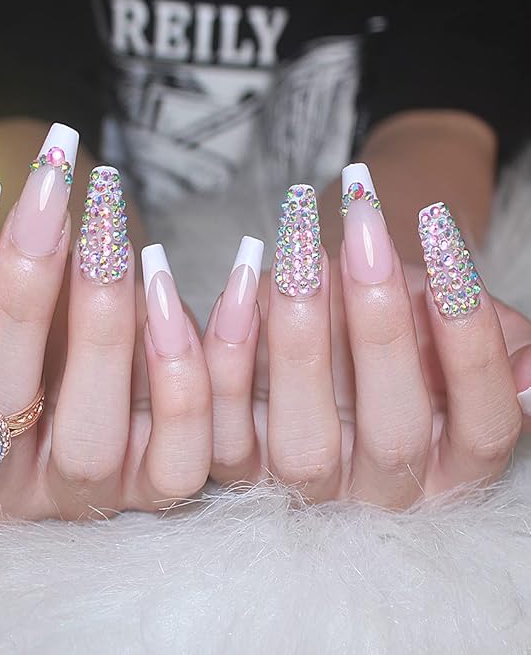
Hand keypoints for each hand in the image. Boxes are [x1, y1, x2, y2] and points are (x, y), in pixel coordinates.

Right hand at [0, 125, 210, 519]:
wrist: (80, 341)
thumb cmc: (1, 320)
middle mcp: (0, 486)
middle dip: (22, 292)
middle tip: (50, 199)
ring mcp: (80, 495)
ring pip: (91, 440)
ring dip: (102, 326)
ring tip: (111, 234)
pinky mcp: (151, 487)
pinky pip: (180, 458)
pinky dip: (182, 373)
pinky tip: (167, 289)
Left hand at [204, 172, 529, 507]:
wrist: (333, 314)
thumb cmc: (402, 313)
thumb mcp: (452, 324)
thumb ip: (497, 344)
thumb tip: (530, 373)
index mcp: (456, 462)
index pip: (485, 424)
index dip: (472, 341)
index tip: (446, 242)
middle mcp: (384, 487)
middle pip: (393, 437)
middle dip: (380, 330)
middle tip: (365, 235)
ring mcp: (308, 484)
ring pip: (302, 444)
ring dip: (299, 342)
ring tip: (300, 253)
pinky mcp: (241, 463)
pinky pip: (222, 430)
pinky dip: (223, 358)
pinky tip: (238, 284)